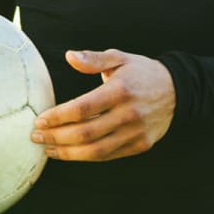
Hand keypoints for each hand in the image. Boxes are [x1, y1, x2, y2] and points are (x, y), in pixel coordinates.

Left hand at [30, 49, 175, 161]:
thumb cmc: (141, 71)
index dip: (58, 117)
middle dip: (56, 137)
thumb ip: (93, 59)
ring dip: (68, 153)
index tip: (40, 120)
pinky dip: (86, 157)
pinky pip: (108, 156)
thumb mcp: (120, 57)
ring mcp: (136, 132)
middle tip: (36, 137)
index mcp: (120, 90)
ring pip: (96, 151)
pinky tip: (70, 153)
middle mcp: (129, 113)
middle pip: (86, 133)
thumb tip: (69, 56)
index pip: (83, 108)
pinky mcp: (140, 145)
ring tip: (48, 149)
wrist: (177, 90)